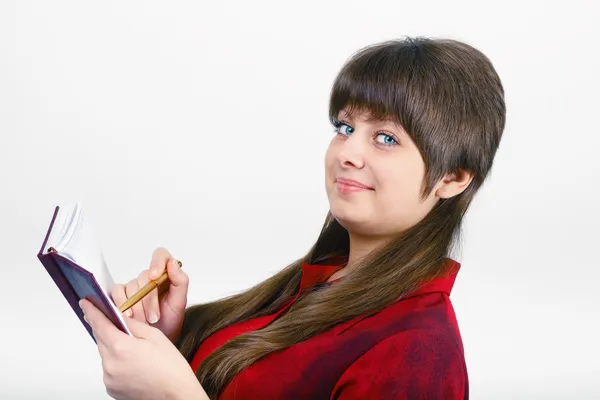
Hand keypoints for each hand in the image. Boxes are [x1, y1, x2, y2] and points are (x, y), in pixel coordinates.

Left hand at [79, 298, 208, 399]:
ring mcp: (109, 378)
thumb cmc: (171, 368)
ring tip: (137, 352)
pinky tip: (135, 364)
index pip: (99, 324)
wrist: (175, 394)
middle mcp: (110, 364)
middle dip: (108, 330)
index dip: (91, 312)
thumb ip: (133, 325)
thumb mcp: (155, 336)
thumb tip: (120, 317)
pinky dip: (117, 363)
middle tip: (120, 327)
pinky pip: (109, 369)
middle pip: (101, 339)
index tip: (85, 303)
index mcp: (121, 347)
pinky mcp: (111, 388)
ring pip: (106, 354)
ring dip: (115, 348)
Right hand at [111, 247, 188, 342]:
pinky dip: (122, 305)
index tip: (154, 276)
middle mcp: (149, 278)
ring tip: (143, 321)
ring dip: (136, 305)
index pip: (160, 255)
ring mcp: (134, 286)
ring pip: (130, 286)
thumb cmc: (170, 320)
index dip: (156, 262)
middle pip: (144, 277)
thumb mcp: (179, 302)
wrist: (158, 340)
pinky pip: (116, 293)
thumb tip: (172, 264)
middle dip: (149, 299)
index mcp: (165, 274)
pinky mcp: (120, 296)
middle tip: (154, 317)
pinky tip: (128, 317)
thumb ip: (180, 281)